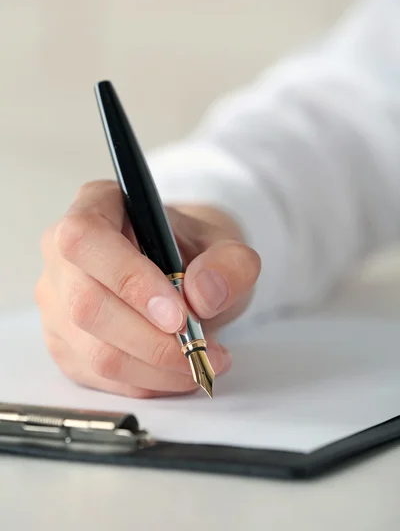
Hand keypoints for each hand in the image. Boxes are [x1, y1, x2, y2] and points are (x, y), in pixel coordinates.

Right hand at [35, 180, 260, 397]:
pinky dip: (146, 382)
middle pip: (87, 304)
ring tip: (201, 361)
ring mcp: (57, 301)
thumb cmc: (193, 251)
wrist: (185, 271)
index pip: (86, 238)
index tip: (179, 314)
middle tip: (202, 348)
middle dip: (152, 339)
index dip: (128, 279)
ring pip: (94, 350)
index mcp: (95, 205)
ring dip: (156, 368)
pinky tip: (175, 371)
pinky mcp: (65, 343)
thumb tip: (204, 294)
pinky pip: (100, 376)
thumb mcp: (224, 244)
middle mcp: (62, 252)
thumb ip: (228, 263)